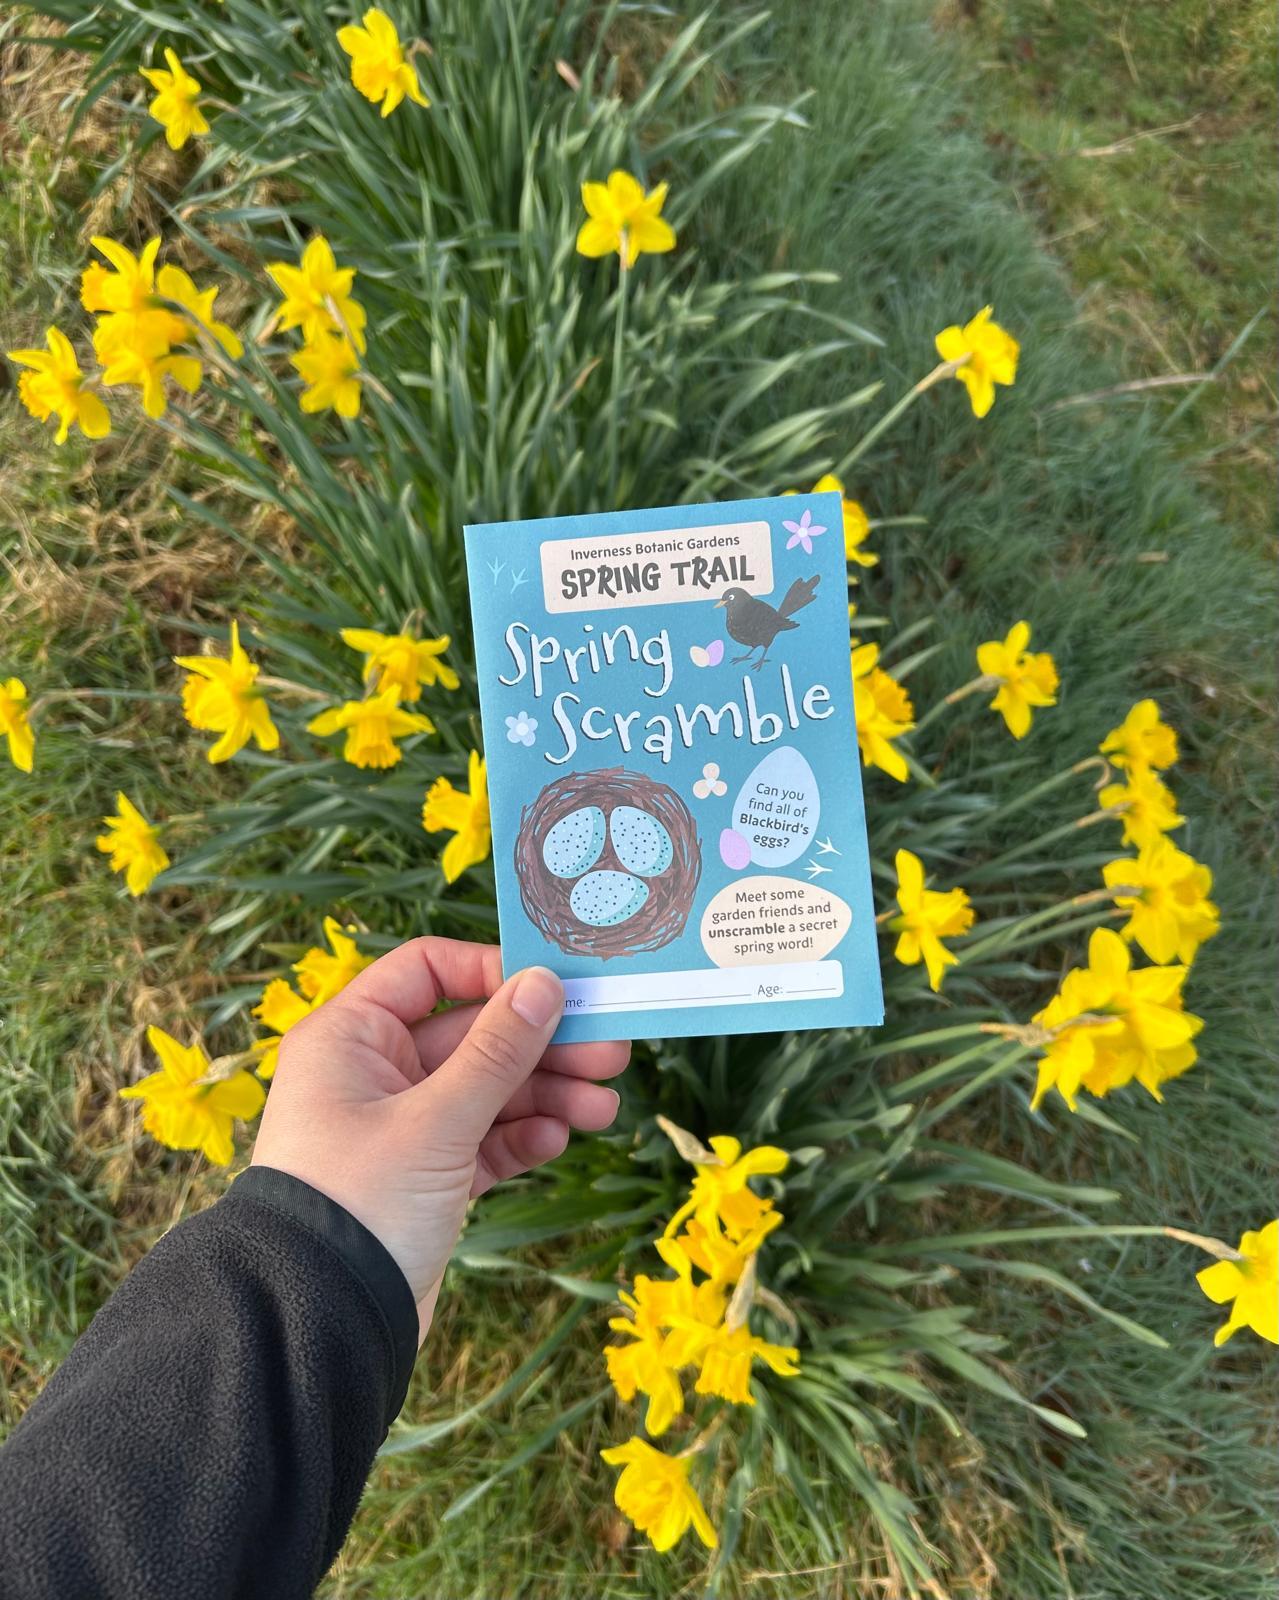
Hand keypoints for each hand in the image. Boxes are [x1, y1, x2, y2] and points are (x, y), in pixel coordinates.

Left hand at [250, 938, 628, 1340]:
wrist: (322, 1323)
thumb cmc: (361, 1202)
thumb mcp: (436, 1119)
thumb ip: (497, 1050)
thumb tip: (544, 983)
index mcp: (352, 1037)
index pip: (427, 971)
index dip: (492, 972)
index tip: (555, 987)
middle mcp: (374, 1072)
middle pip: (472, 1034)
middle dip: (542, 1044)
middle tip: (611, 1051)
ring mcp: (400, 1126)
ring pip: (486, 1090)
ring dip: (545, 1094)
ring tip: (603, 1108)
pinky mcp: (424, 1176)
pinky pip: (482, 1139)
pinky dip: (520, 1137)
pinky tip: (557, 1138)